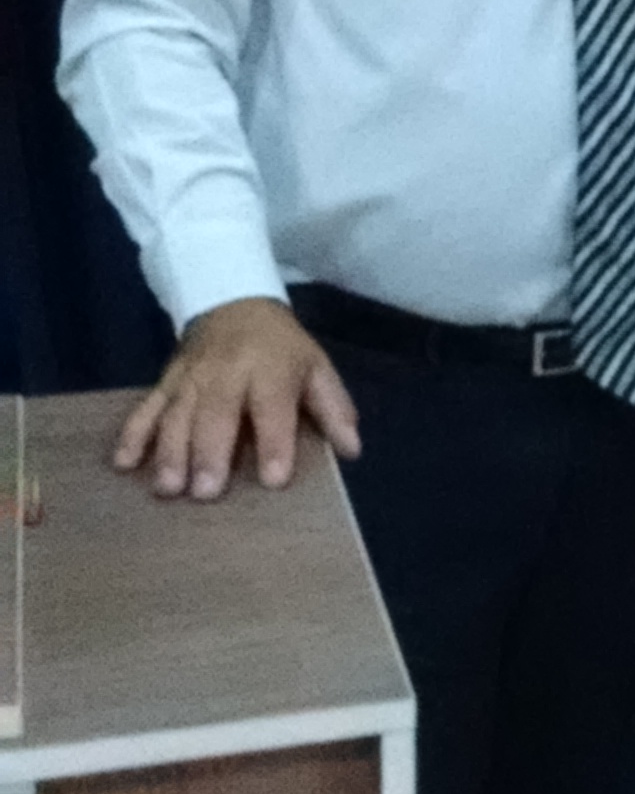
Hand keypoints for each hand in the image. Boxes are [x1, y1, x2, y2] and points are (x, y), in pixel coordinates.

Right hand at [113, 297, 360, 500]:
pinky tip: (123, 463)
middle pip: (216, 413)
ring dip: (170, 450)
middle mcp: (227, 372)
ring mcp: (191, 377)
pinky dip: (133, 434)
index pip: (272, 406)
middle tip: (205, 492)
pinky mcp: (166, 381)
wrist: (233, 301)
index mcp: (270, 369)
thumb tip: (352, 450)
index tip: (273, 479)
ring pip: (177, 414)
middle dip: (209, 452)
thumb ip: (334, 409)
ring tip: (167, 488)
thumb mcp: (316, 368)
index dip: (275, 442)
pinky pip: (146, 407)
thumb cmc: (281, 349)